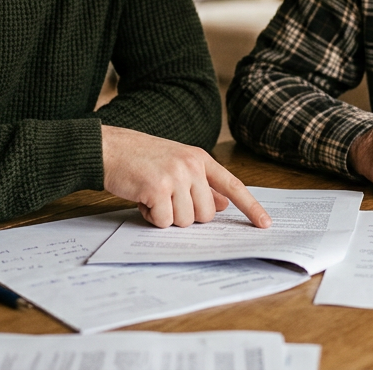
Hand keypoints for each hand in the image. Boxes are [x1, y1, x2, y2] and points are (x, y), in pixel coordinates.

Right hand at [101, 125, 271, 228]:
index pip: (233, 185)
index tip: (265, 224)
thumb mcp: (176, 165)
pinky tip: (141, 199)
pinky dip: (151, 217)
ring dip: (166, 216)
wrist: (108, 148)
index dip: (251, 206)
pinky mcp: (157, 188)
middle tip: (166, 200)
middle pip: (206, 215)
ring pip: (185, 221)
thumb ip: (201, 184)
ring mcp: (175, 175)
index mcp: (199, 159)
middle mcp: (191, 165)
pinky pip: (164, 222)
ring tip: (151, 196)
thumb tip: (224, 204)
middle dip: (185, 215)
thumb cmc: (140, 159)